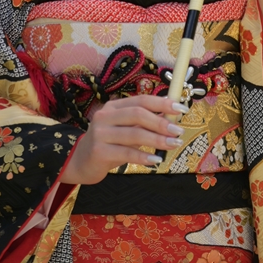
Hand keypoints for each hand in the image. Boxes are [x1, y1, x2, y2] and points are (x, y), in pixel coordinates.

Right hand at [60, 95, 185, 184]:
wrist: (81, 162)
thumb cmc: (109, 144)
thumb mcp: (125, 130)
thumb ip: (143, 123)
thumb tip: (171, 117)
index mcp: (113, 106)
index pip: (141, 100)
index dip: (162, 103)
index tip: (181, 108)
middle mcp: (105, 116)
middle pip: (138, 114)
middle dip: (161, 122)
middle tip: (178, 131)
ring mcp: (100, 133)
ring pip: (134, 133)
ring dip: (158, 139)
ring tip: (174, 144)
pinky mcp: (99, 151)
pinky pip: (127, 153)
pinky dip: (144, 156)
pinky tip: (156, 160)